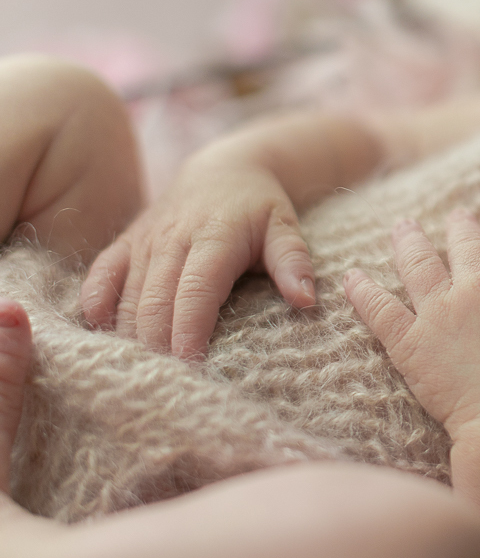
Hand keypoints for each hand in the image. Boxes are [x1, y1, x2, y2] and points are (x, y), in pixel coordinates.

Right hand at [81, 151, 315, 359]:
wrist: (224, 169)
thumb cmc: (260, 205)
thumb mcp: (285, 226)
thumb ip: (294, 261)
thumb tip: (305, 300)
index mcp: (213, 238)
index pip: (195, 291)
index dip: (189, 331)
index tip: (191, 367)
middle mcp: (172, 240)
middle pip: (154, 301)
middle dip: (157, 347)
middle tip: (166, 388)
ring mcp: (144, 242)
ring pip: (125, 296)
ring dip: (128, 336)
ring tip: (138, 377)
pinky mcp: (125, 244)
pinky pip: (101, 276)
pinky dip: (95, 305)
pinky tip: (99, 335)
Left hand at [344, 208, 479, 435]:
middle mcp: (479, 285)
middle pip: (465, 242)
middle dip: (460, 225)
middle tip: (457, 216)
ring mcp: (440, 311)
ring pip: (418, 262)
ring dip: (409, 240)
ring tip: (404, 226)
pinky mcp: (410, 341)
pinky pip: (379, 309)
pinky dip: (362, 291)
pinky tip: (352, 276)